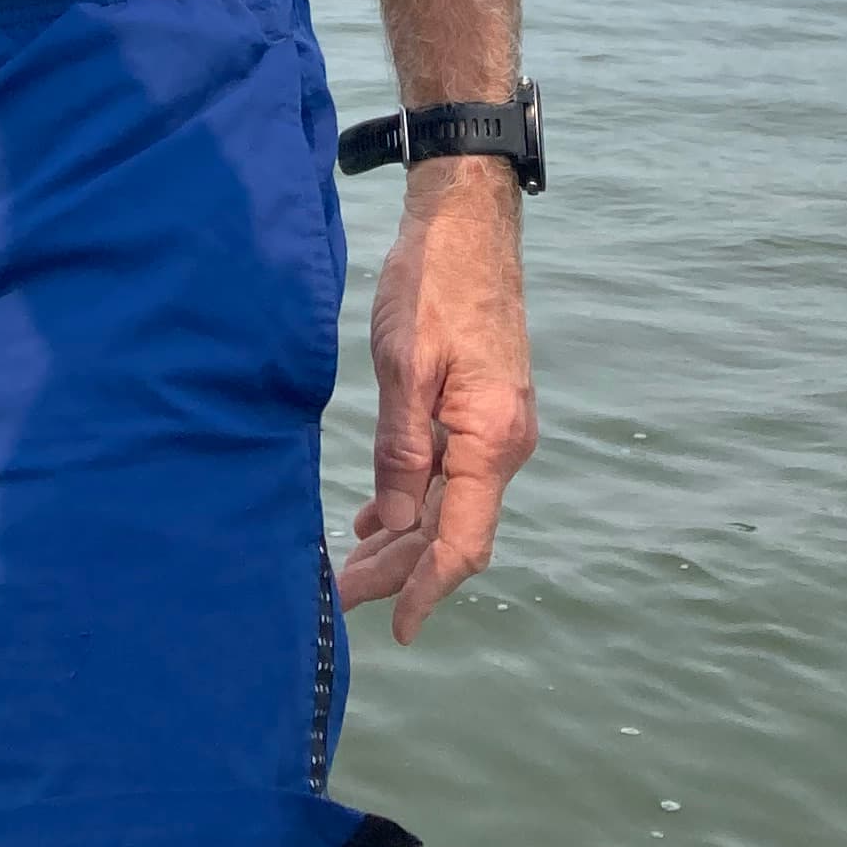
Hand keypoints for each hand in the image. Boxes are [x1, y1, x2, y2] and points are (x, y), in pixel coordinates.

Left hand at [338, 158, 536, 643]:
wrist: (467, 218)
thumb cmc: (434, 281)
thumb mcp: (405, 365)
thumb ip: (402, 450)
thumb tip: (401, 525)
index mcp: (491, 438)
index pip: (462, 542)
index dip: (426, 591)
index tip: (391, 628)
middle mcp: (503, 441)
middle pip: (453, 530)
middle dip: (401, 568)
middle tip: (344, 594)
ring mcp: (495, 423)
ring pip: (449, 503)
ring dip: (405, 535)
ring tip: (353, 563)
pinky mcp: (480, 404)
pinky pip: (449, 470)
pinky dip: (414, 496)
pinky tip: (379, 512)